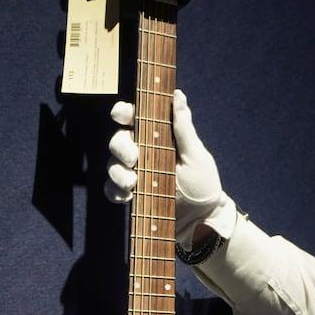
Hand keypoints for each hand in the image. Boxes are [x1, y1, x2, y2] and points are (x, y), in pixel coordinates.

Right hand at [105, 88, 234, 246]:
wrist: (202, 219)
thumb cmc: (203, 183)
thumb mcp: (196, 155)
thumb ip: (183, 128)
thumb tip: (178, 95)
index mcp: (157, 136)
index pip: (134, 117)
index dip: (124, 112)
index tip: (123, 114)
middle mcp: (142, 151)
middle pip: (118, 139)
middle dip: (121, 146)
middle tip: (134, 158)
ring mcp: (134, 172)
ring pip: (112, 164)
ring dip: (119, 172)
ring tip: (134, 183)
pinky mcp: (129, 193)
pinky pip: (111, 189)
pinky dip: (116, 192)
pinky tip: (128, 196)